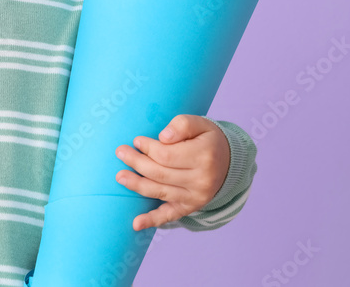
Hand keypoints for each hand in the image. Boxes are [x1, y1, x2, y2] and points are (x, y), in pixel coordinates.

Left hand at [114, 114, 230, 230]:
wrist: (229, 163)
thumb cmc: (208, 140)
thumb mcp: (201, 124)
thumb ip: (182, 125)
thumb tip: (163, 136)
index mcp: (204, 156)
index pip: (166, 155)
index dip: (148, 147)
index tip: (137, 140)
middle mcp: (201, 180)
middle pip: (160, 173)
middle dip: (136, 162)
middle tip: (120, 152)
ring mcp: (196, 197)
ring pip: (159, 191)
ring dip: (136, 185)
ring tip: (120, 176)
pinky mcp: (190, 207)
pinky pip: (170, 215)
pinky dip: (152, 220)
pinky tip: (136, 224)